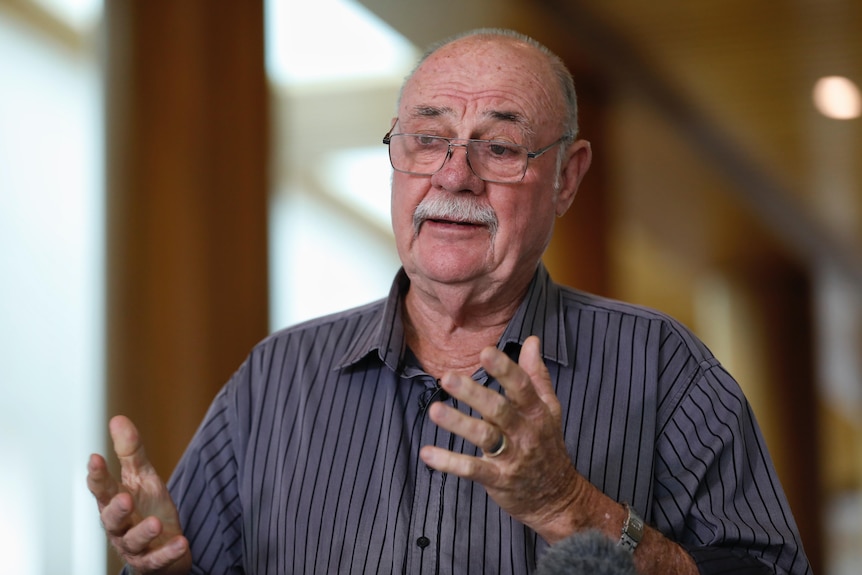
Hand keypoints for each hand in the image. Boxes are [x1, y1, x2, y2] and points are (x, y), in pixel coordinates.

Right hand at [87, 416, 191, 574]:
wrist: (165, 546)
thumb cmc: (148, 510)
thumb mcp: (142, 477)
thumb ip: (130, 451)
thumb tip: (118, 419)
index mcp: (115, 501)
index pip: (102, 488)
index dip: (97, 475)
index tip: (95, 458)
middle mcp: (120, 526)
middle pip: (111, 519)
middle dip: (115, 510)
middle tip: (124, 498)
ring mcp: (134, 546)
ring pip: (132, 542)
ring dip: (143, 532)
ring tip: (156, 522)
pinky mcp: (152, 562)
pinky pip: (157, 560)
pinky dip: (168, 552)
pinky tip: (181, 542)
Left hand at [419, 336, 602, 542]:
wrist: (557, 497)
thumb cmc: (548, 445)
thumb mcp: (549, 409)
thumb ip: (537, 374)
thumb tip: (531, 340)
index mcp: (536, 412)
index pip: (521, 386)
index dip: (504, 369)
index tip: (485, 352)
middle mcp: (525, 432)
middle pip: (499, 409)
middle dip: (473, 393)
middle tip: (447, 378)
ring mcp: (512, 457)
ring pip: (484, 437)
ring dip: (459, 423)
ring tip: (434, 410)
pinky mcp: (498, 479)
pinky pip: (472, 470)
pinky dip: (449, 463)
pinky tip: (427, 453)